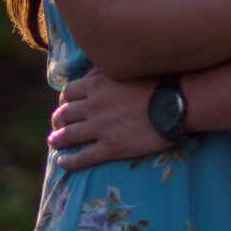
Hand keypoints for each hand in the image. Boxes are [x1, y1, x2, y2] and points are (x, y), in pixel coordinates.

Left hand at [49, 72, 167, 169]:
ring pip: (67, 135)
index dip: (64, 101)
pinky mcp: (111, 147)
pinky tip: (63, 163)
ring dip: (57, 140)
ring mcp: (101, 128)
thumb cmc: (157, 82)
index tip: (65, 106)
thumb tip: (90, 73)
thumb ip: (107, 70)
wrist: (176, 104)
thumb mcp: (127, 68)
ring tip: (54, 142)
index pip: (68, 94)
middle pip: (63, 114)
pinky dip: (68, 161)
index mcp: (97, 86)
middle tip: (57, 125)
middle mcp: (94, 106)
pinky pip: (82, 157)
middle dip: (57, 121)